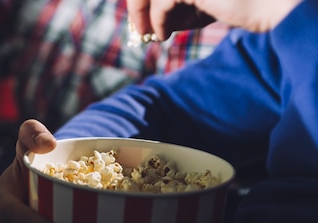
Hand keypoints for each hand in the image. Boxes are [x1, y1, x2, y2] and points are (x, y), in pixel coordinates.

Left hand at [127, 0, 302, 39]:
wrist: (268, 5)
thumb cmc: (234, 5)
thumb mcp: (195, 5)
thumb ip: (172, 8)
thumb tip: (141, 22)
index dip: (143, 3)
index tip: (140, 21)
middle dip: (139, 6)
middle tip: (139, 29)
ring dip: (144, 15)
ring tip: (149, 35)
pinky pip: (162, 3)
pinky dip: (157, 22)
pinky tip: (163, 35)